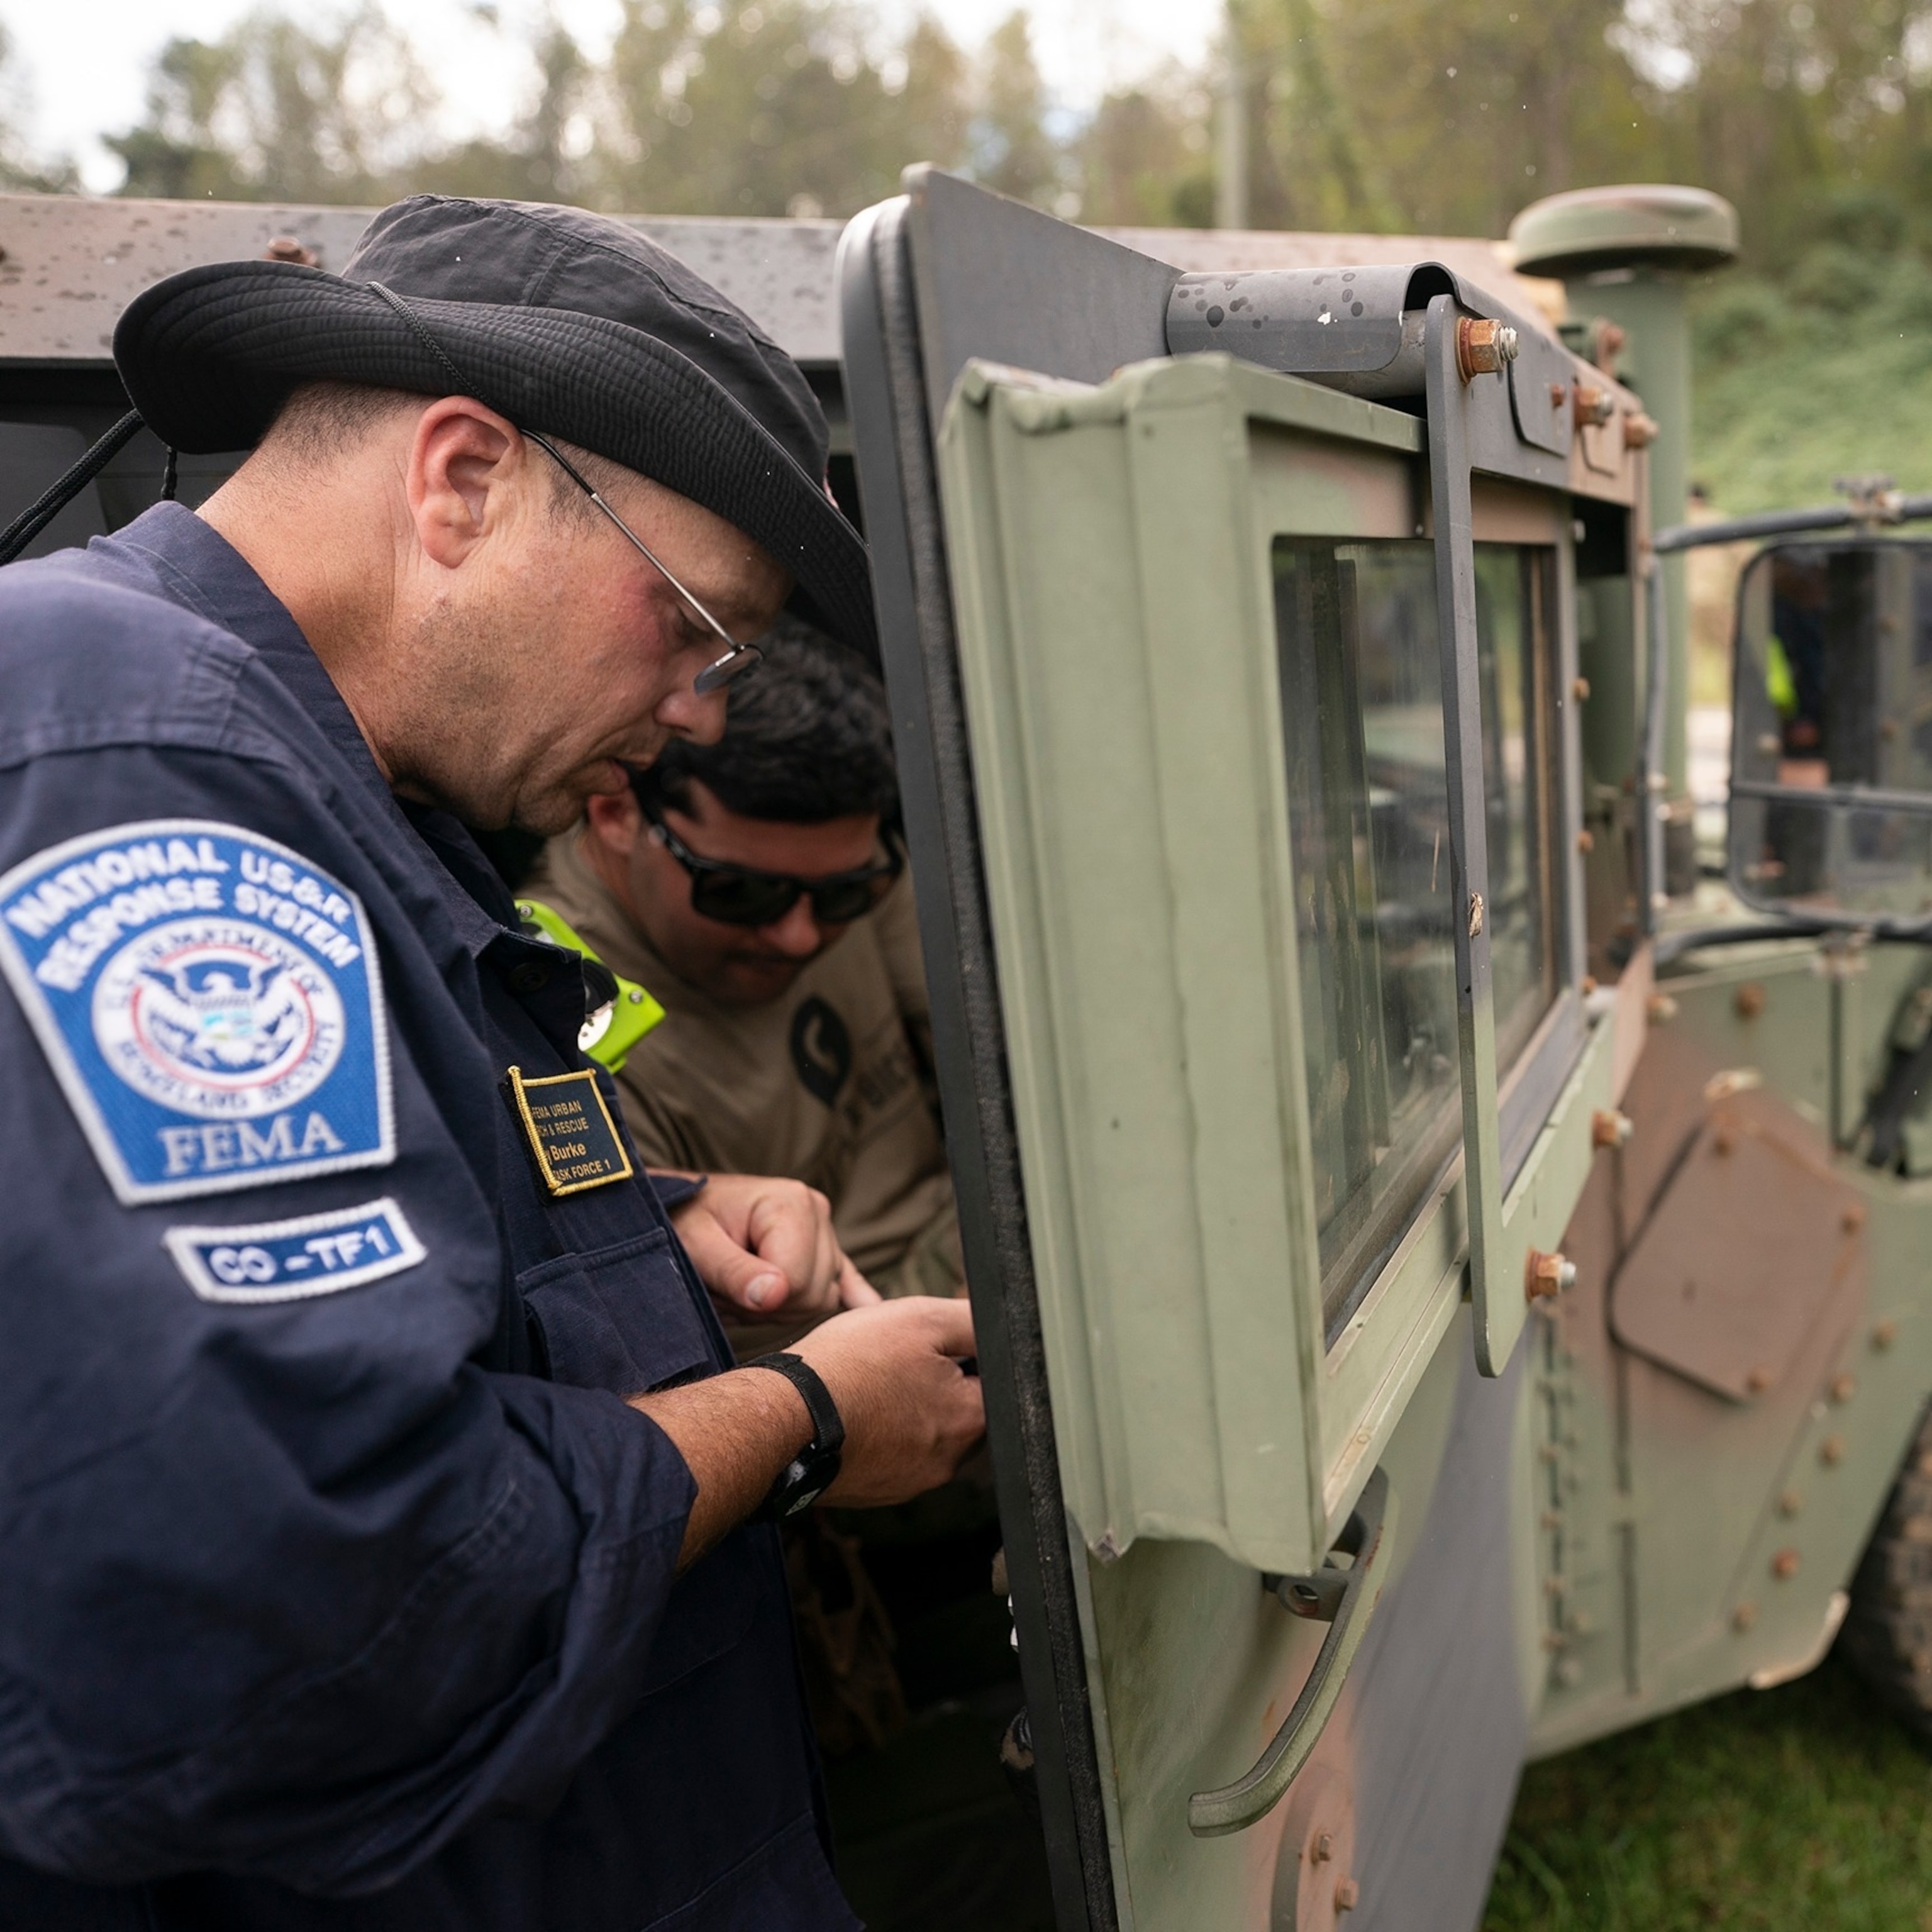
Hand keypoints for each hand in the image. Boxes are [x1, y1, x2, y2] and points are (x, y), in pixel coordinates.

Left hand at [668, 1171, 880, 1320]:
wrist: (676, 1209)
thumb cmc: (680, 1223)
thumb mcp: (695, 1245)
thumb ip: (734, 1271)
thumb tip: (775, 1296)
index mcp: (791, 1203)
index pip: (796, 1282)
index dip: (758, 1300)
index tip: (723, 1288)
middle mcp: (817, 1211)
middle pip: (813, 1294)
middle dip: (767, 1306)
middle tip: (726, 1291)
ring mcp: (824, 1231)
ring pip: (822, 1300)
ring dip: (777, 1307)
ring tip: (741, 1287)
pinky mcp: (823, 1249)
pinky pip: (848, 1279)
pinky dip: (856, 1297)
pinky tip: (870, 1311)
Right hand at [792, 1297, 984, 1506]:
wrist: (785, 1417)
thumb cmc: (850, 1366)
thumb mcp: (921, 1319)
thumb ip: (972, 1323)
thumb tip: (1000, 1327)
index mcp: (968, 1420)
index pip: (991, 1383)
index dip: (962, 1354)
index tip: (929, 1346)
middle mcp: (947, 1462)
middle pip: (959, 1411)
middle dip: (936, 1384)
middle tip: (896, 1361)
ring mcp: (910, 1483)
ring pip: (923, 1434)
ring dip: (906, 1410)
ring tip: (870, 1386)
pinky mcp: (876, 1492)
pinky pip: (891, 1457)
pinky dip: (879, 1434)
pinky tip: (855, 1413)